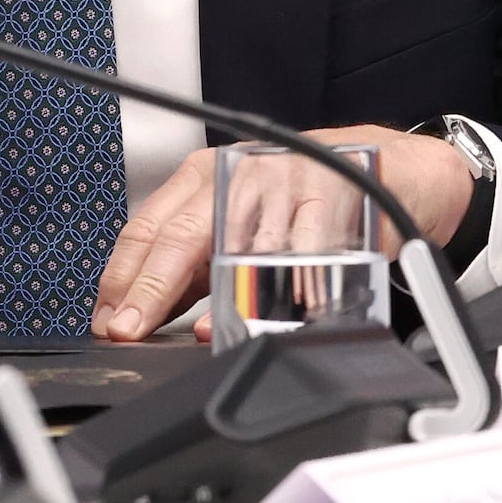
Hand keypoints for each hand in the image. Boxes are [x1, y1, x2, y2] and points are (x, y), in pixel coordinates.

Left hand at [90, 123, 474, 341]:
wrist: (390, 170)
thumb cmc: (303, 198)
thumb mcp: (236, 221)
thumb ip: (193, 268)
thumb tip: (142, 317)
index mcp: (204, 175)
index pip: (148, 228)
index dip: (124, 280)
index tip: (111, 322)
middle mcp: (237, 172)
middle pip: (183, 237)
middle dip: (152, 291)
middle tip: (132, 331)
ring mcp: (283, 182)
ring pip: (240, 246)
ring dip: (220, 295)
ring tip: (202, 332)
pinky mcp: (329, 195)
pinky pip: (302, 248)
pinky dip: (287, 284)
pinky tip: (274, 309)